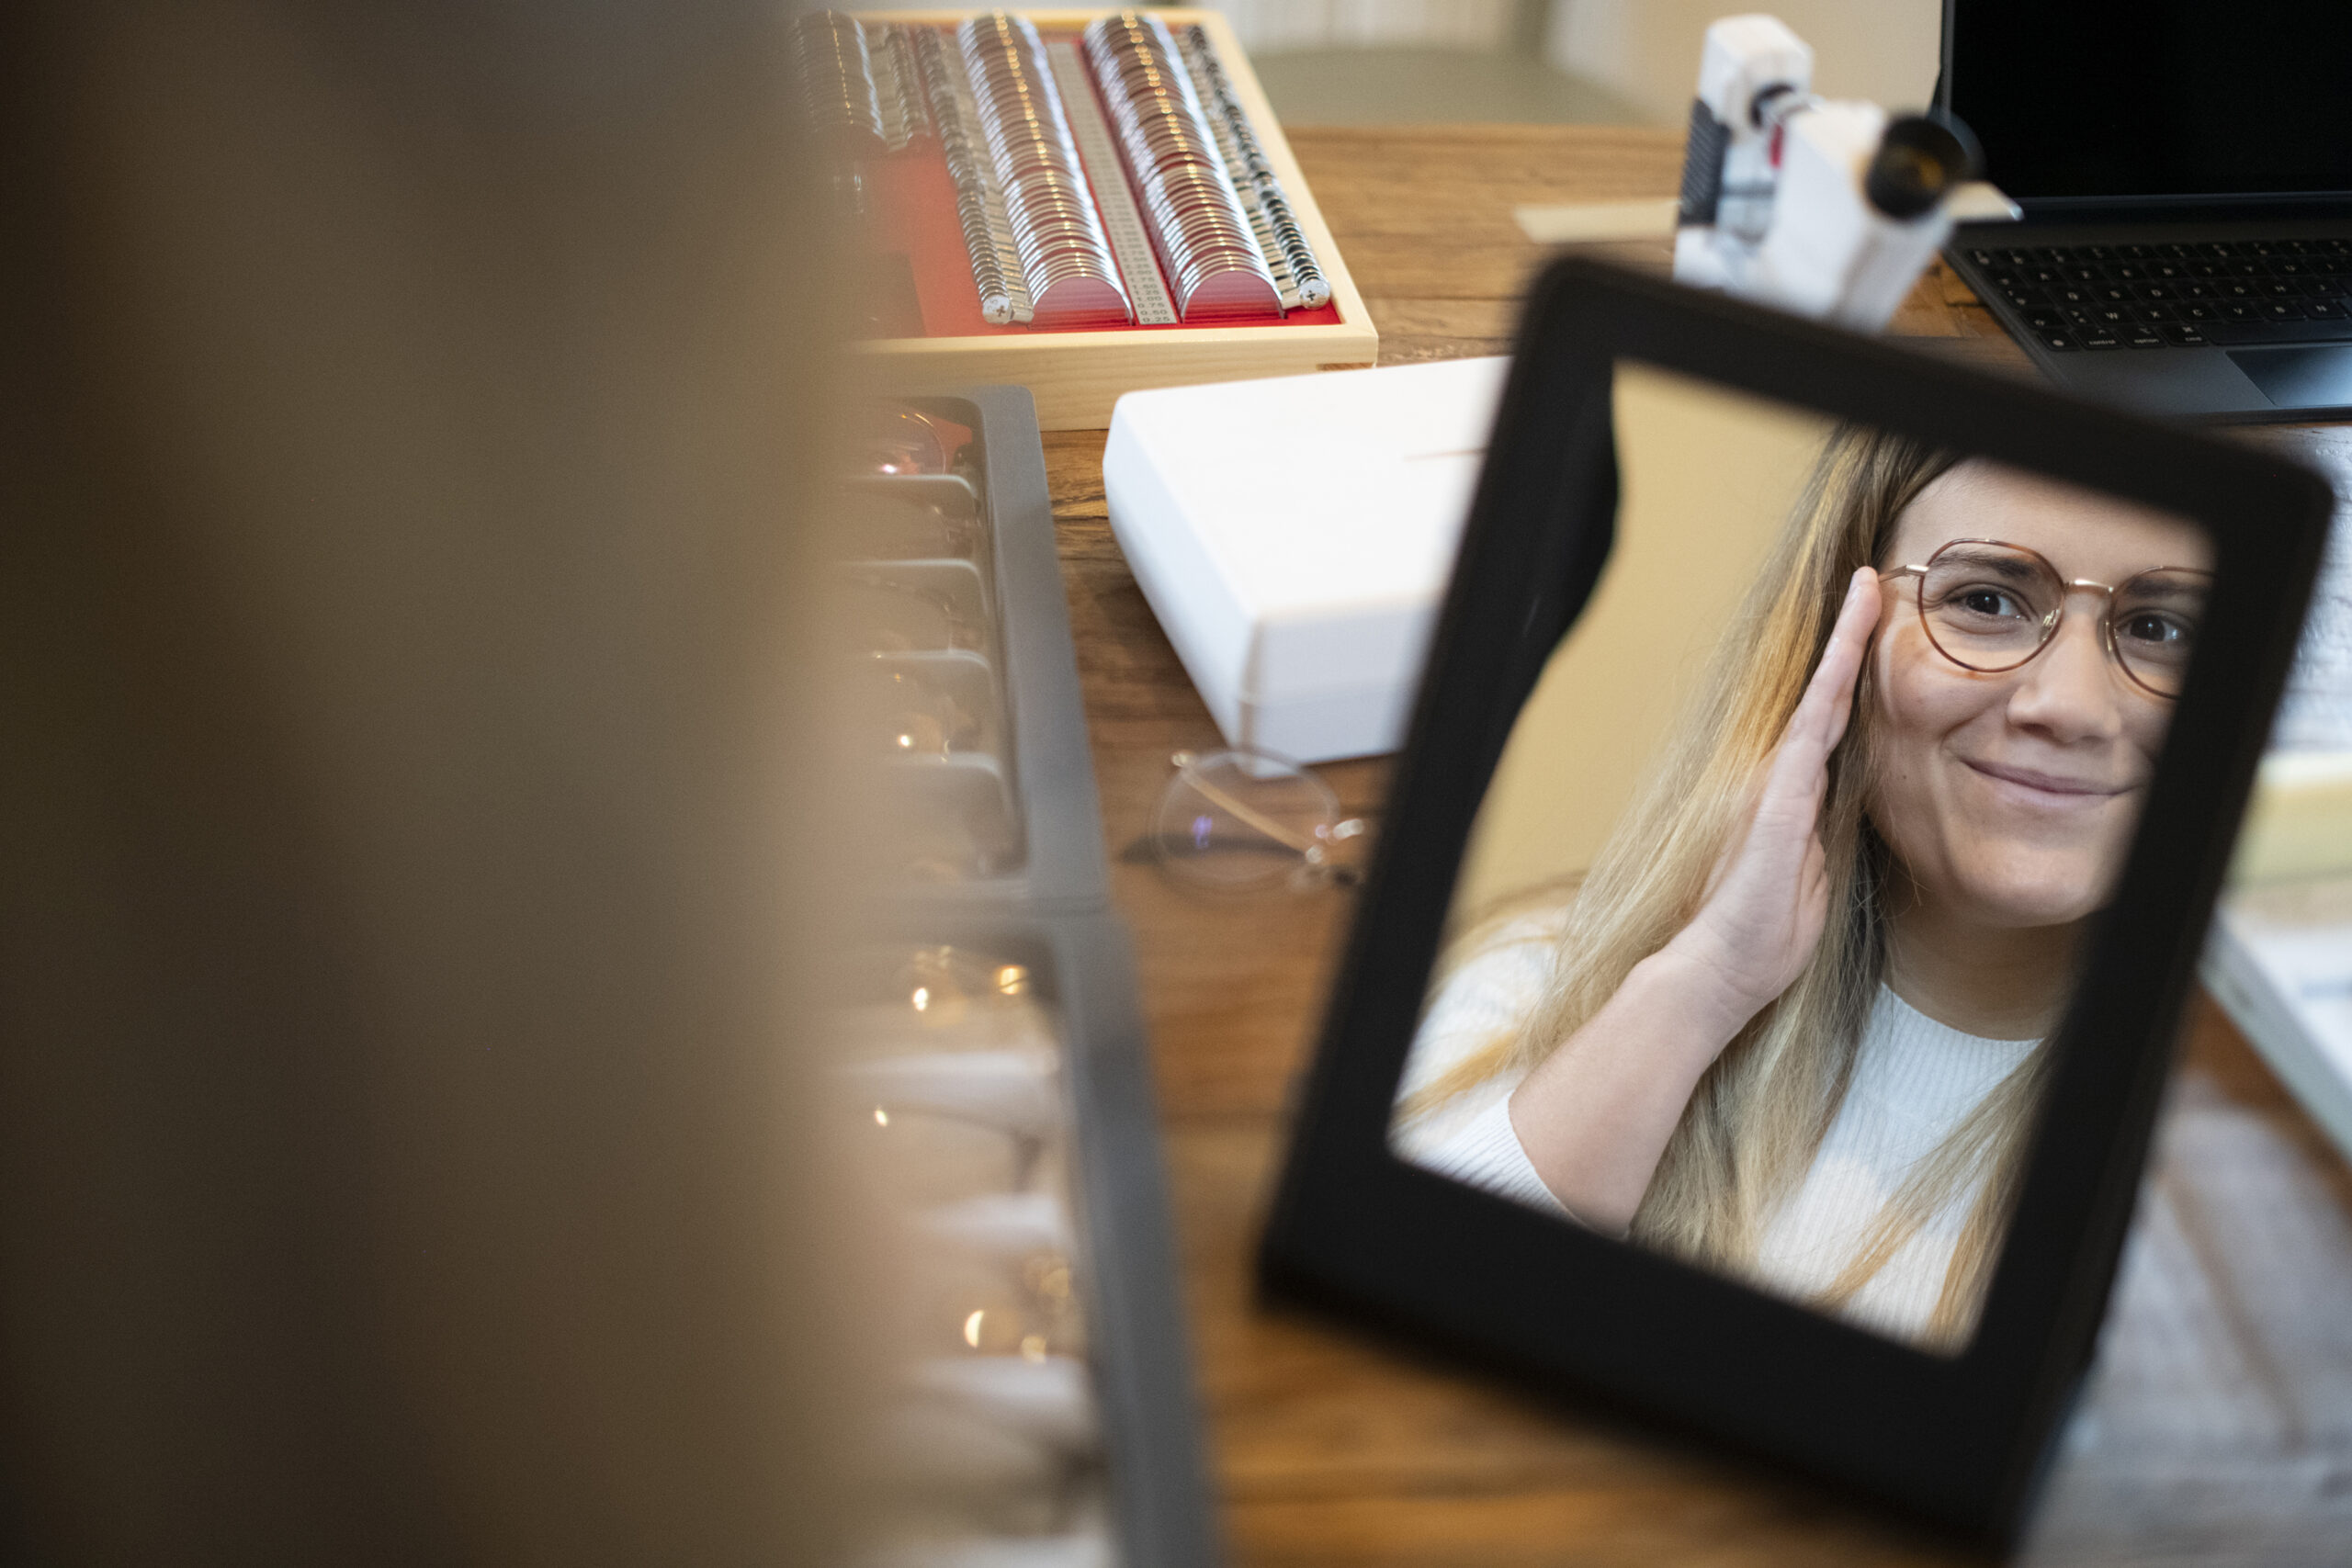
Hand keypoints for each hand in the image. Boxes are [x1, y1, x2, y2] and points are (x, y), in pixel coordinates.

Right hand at [1662, 568, 1880, 1028]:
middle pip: (1825, 696)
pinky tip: (1847, 648)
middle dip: (1851, 635)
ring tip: (1870, 591)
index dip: (1849, 672)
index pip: (1829, 724)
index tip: (1870, 622)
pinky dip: (1830, 685)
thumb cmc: (1761, 938)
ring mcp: (1775, 784)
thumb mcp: (1807, 876)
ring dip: (1846, 644)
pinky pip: (1811, 731)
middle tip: (1874, 579)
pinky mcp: (1776, 800)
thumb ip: (1816, 832)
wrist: (1718, 971)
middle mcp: (1777, 778)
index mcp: (1789, 798)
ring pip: (1819, 699)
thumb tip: (1828, 804)